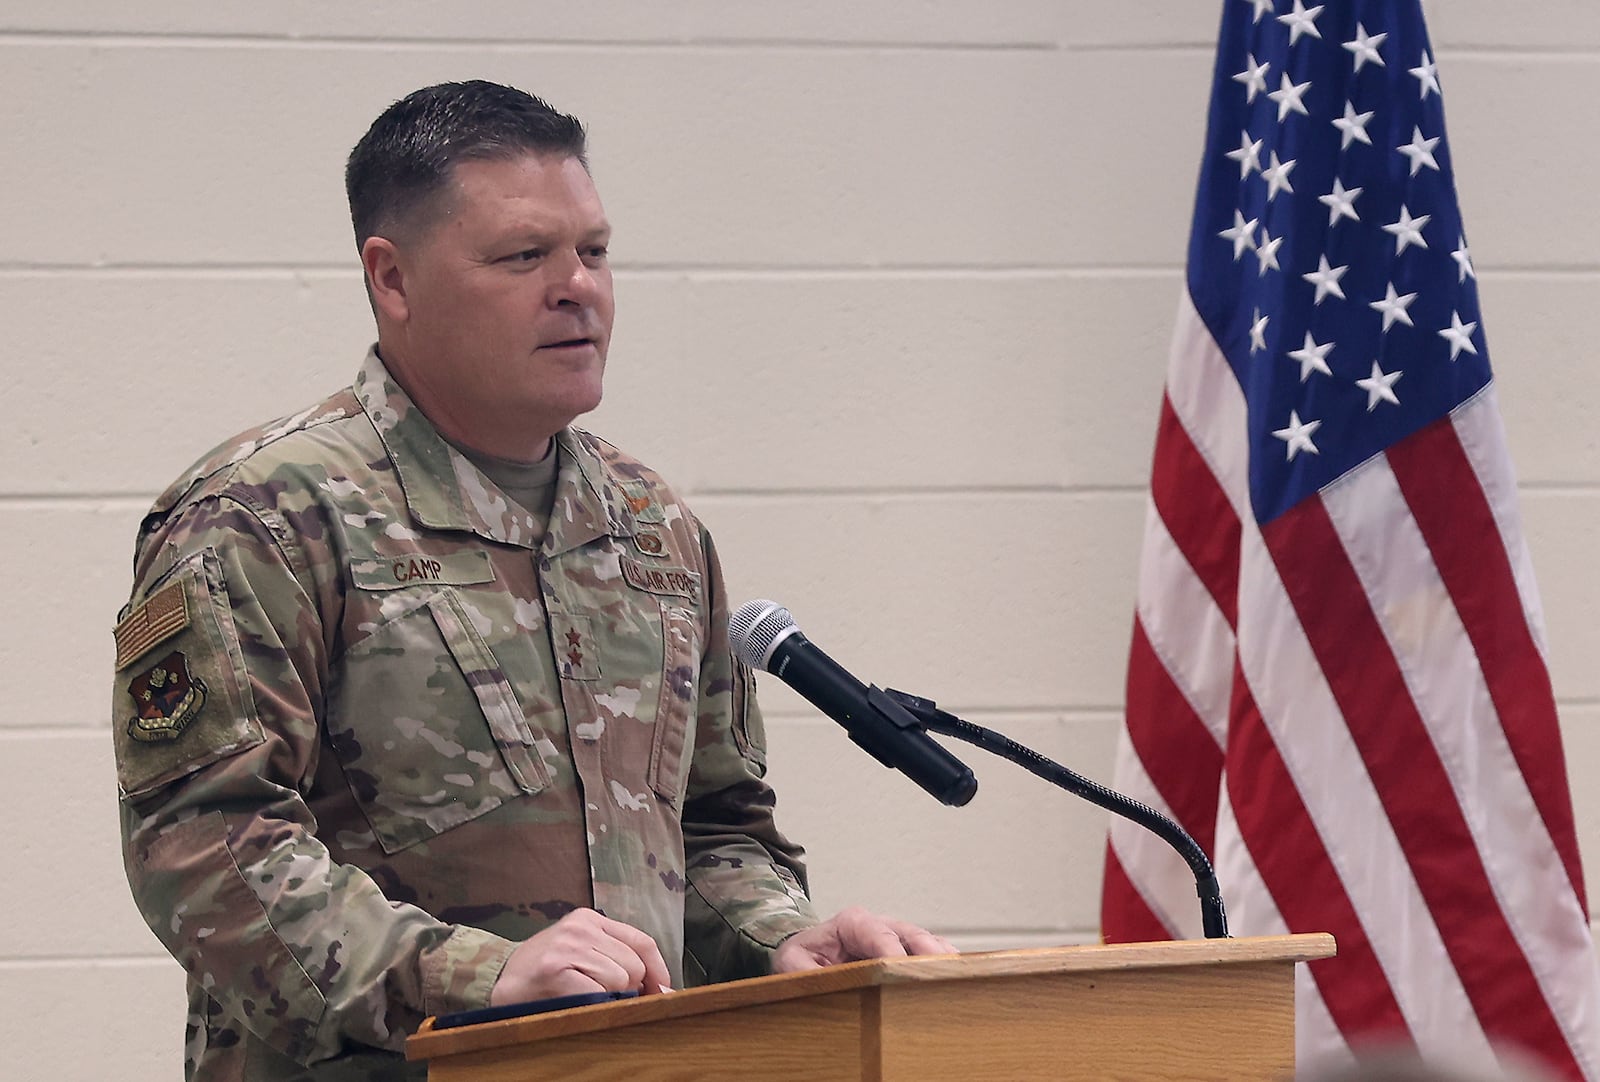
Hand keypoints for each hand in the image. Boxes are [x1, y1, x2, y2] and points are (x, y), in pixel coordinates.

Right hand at [489, 908, 672, 1004]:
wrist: (499, 979)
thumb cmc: (545, 970)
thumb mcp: (582, 950)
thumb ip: (617, 958)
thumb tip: (662, 989)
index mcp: (590, 919)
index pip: (642, 941)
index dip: (657, 970)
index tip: (661, 991)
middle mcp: (581, 928)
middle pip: (634, 964)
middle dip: (629, 989)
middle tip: (607, 997)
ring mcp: (568, 947)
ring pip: (619, 980)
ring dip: (608, 998)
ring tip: (583, 996)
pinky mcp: (556, 970)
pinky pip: (598, 993)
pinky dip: (593, 1004)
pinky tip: (574, 1001)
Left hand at [772, 906, 956, 972]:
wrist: (808, 954)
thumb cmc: (803, 957)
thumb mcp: (792, 964)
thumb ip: (804, 971)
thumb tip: (818, 984)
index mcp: (851, 922)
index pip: (876, 933)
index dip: (891, 950)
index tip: (900, 967)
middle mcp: (879, 924)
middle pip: (910, 934)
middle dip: (926, 953)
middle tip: (939, 972)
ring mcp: (897, 935)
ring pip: (926, 942)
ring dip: (941, 958)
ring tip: (956, 976)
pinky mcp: (907, 950)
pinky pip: (933, 952)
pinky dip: (945, 964)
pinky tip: (956, 978)